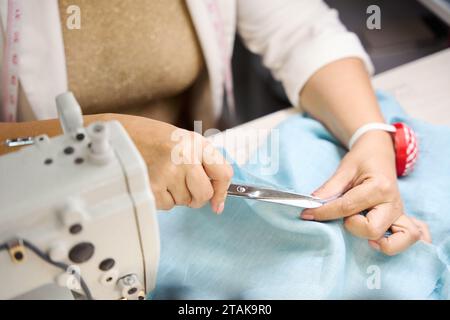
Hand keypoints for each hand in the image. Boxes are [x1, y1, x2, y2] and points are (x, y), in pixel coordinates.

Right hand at [107, 114, 232, 211]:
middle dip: (196, 197)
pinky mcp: (151, 187)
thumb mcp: (180, 141)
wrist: (113, 134)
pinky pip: (166, 205)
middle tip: (182, 186)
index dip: (223, 191)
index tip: (218, 203)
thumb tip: (216, 198)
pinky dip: (160, 198)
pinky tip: (150, 179)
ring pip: (184, 202)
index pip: (223, 173)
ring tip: (160, 174)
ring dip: (174, 195)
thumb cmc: (147, 137)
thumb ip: (201, 163)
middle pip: (204, 194)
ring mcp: (168, 172)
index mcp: (195, 142)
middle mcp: (185, 156)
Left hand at [301, 131, 430, 254]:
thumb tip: (312, 205)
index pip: (347, 208)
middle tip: (345, 217)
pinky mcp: (401, 219)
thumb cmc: (362, 160)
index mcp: (378, 187)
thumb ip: (330, 189)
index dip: (324, 213)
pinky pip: (411, 237)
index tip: (308, 214)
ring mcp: (399, 213)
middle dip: (353, 227)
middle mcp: (392, 203)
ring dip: (380, 241)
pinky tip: (381, 241)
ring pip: (398, 240)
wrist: (379, 153)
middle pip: (373, 229)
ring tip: (364, 233)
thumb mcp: (344, 169)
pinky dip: (398, 243)